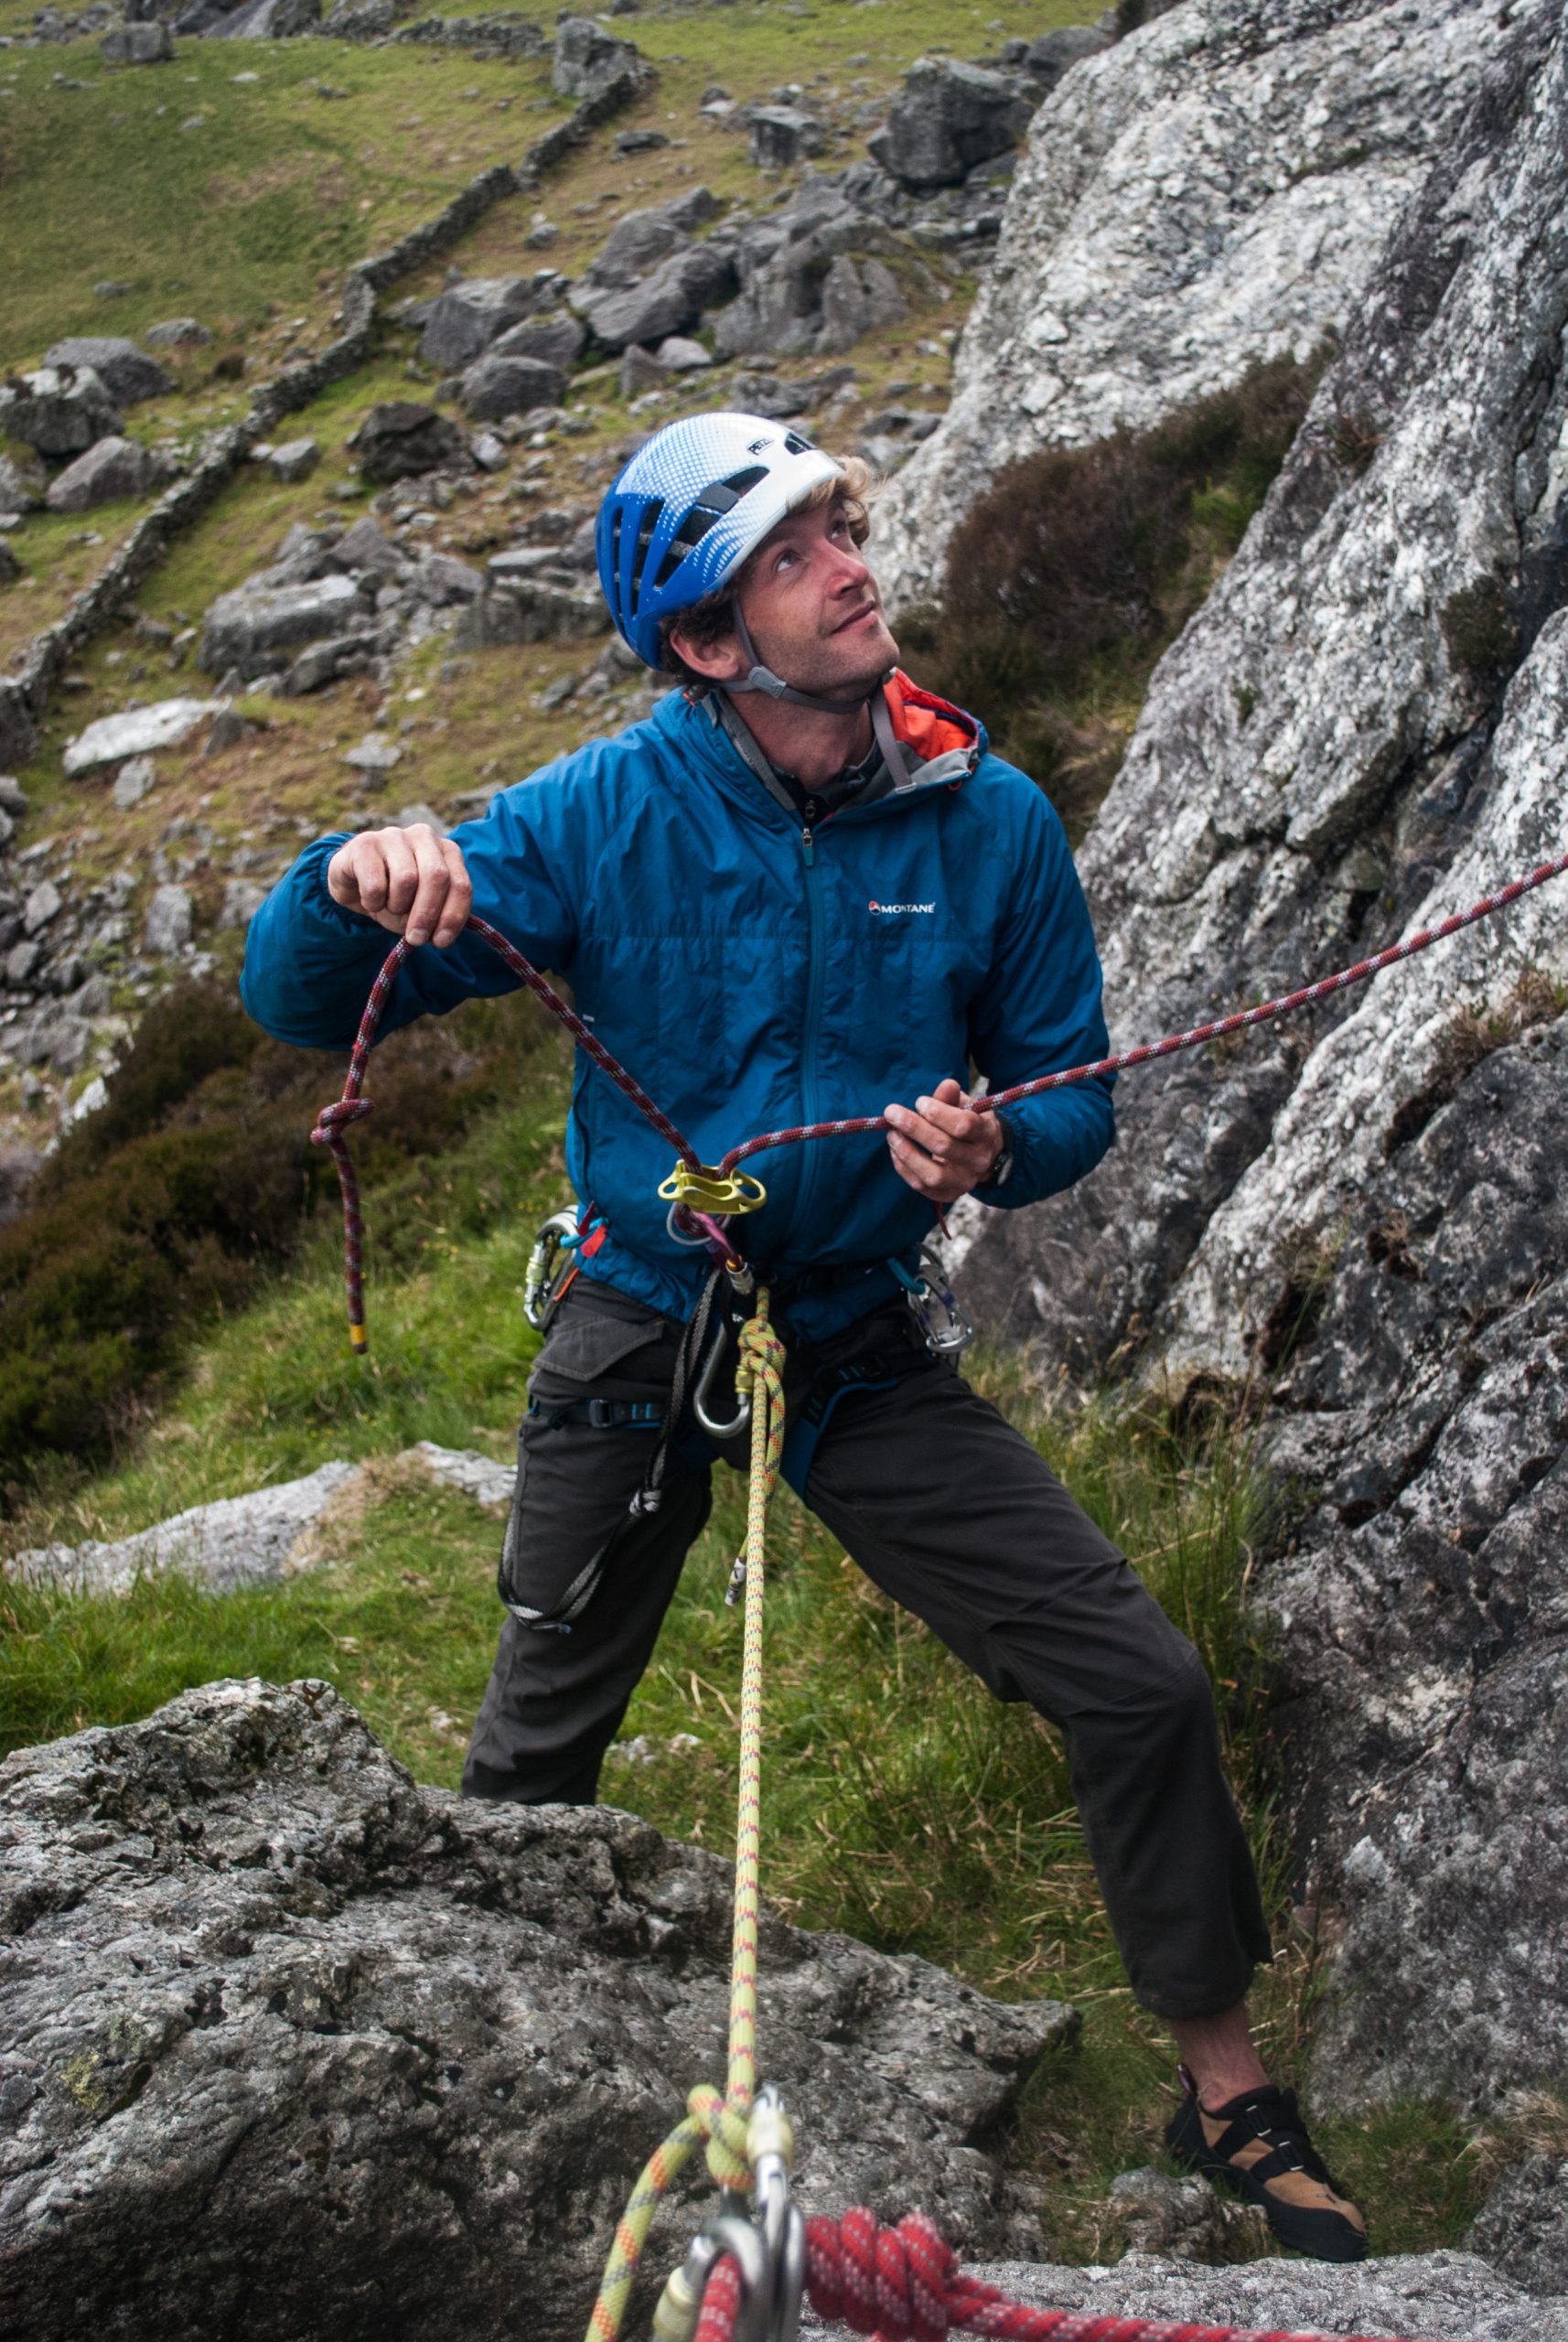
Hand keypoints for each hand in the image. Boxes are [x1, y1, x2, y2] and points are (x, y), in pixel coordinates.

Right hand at [326, 823, 472, 947]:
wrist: (354, 884)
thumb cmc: (394, 897)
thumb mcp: (420, 912)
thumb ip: (436, 922)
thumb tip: (442, 938)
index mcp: (447, 851)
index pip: (460, 884)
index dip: (453, 916)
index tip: (441, 942)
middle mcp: (424, 837)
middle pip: (437, 877)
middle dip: (427, 914)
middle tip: (416, 938)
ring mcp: (394, 836)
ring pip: (406, 879)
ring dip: (397, 906)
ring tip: (389, 907)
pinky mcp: (365, 843)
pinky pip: (375, 883)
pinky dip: (373, 902)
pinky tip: (370, 901)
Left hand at [884, 1077, 1003, 1205]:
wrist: (984, 1155)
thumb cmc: (969, 1123)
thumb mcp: (966, 1106)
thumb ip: (952, 1097)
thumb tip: (947, 1085)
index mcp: (985, 1134)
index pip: (963, 1125)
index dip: (938, 1113)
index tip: (919, 1101)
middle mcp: (978, 1161)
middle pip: (944, 1147)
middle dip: (914, 1128)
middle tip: (891, 1112)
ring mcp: (964, 1182)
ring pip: (933, 1174)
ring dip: (907, 1152)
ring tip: (892, 1134)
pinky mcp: (948, 1194)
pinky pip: (921, 1185)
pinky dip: (903, 1167)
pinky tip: (895, 1149)